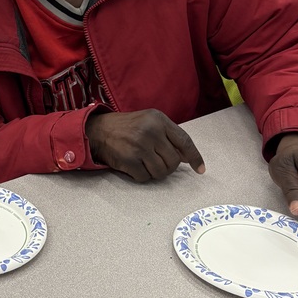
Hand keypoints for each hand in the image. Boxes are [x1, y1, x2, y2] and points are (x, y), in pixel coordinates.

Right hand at [86, 109, 205, 181]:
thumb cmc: (127, 127)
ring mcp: (139, 146)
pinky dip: (141, 175)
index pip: (184, 141)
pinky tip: (134, 165)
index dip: (194, 157)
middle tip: (156, 161)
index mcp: (158, 119)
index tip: (200, 169)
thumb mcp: (149, 122)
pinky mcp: (129, 160)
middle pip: (173, 161)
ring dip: (155, 172)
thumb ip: (169, 135)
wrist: (98, 130)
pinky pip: (145, 178)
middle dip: (168, 166)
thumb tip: (186, 157)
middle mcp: (150, 131)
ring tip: (144, 162)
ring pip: (161, 172)